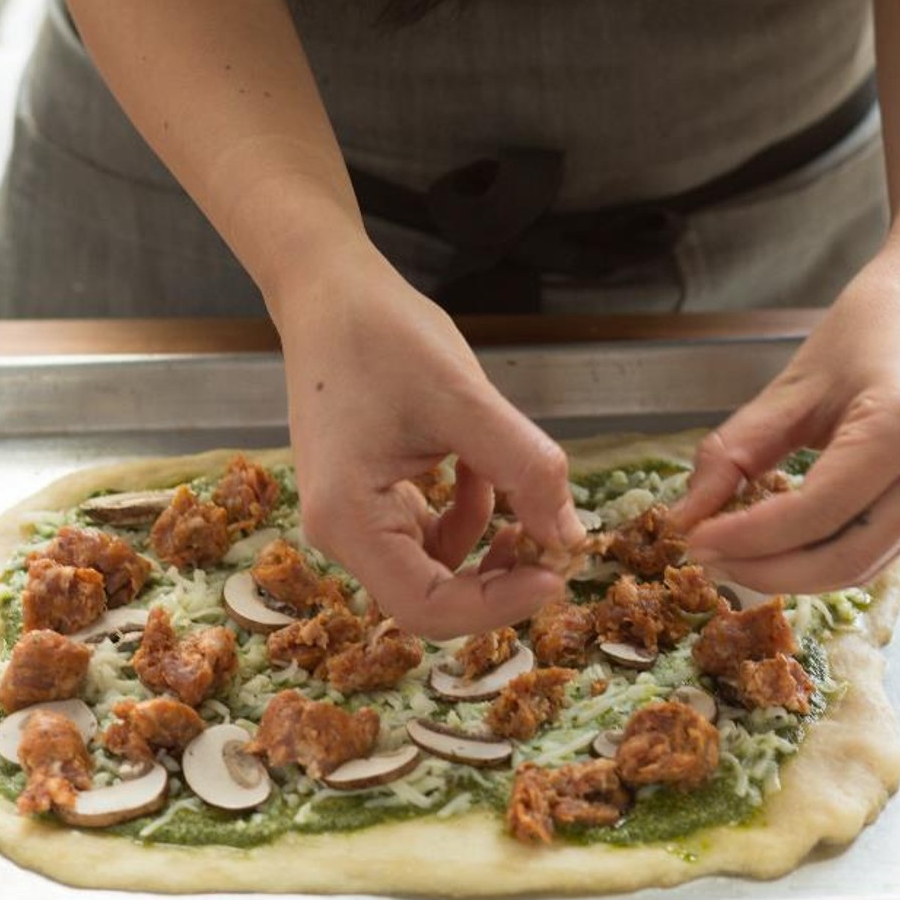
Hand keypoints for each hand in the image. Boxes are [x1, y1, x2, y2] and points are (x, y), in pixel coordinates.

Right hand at [272, 241, 583, 638]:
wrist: (329, 292)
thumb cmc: (383, 335)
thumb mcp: (466, 398)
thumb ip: (525, 469)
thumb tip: (570, 536)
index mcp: (348, 519)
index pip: (427, 607)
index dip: (499, 605)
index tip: (557, 573)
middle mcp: (341, 533)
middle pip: (431, 598)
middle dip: (498, 580)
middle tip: (555, 542)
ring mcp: (352, 519)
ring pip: (434, 571)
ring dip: (487, 550)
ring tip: (525, 500)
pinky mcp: (369, 500)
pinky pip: (428, 537)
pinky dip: (468, 517)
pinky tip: (487, 475)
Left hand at [670, 239, 899, 592]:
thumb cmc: (879, 318)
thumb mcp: (795, 381)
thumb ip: (737, 450)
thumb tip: (689, 512)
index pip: (816, 513)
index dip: (749, 538)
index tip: (696, 540)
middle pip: (845, 558)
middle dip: (769, 570)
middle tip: (709, 559)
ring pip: (865, 564)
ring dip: (795, 573)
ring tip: (736, 556)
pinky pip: (880, 546)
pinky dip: (824, 555)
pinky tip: (780, 543)